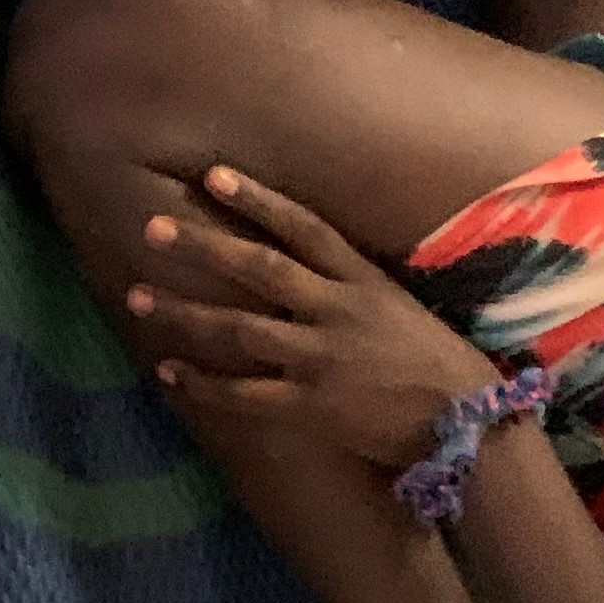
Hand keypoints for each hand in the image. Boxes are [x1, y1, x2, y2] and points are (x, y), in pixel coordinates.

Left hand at [124, 164, 495, 468]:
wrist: (469, 426)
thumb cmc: (437, 364)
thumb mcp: (401, 308)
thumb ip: (351, 287)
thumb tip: (299, 264)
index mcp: (365, 283)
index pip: (306, 229)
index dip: (259, 200)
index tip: (214, 176)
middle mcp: (338, 312)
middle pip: (259, 269)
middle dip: (203, 246)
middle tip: (152, 228)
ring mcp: (321, 359)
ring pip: (237, 329)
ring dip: (182, 313)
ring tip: (134, 297)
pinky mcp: (310, 405)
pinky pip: (242, 393)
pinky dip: (202, 382)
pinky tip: (168, 369)